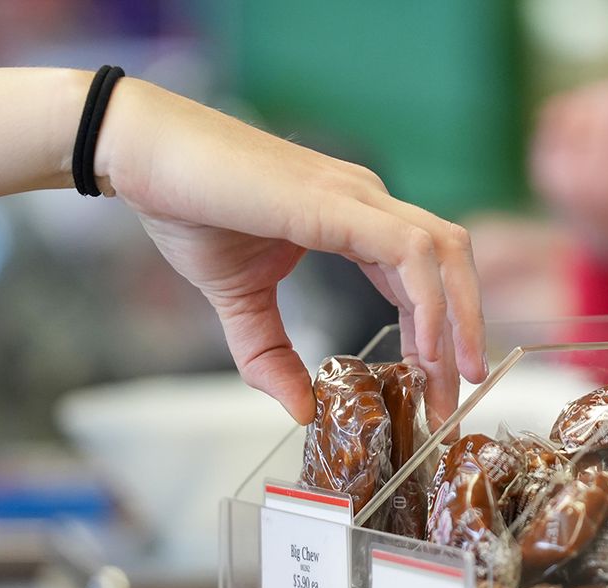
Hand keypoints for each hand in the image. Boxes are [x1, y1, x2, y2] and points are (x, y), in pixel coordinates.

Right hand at [95, 79, 486, 424]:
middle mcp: (365, 201)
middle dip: (463, 328)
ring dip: (458, 320)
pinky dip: (429, 303)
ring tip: (451, 380)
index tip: (433, 385)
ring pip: (443, 252)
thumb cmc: (187, 208)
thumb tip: (299, 411)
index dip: (435, 331)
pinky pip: (410, 253)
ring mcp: (356, 196)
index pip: (418, 274)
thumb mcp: (238, 301)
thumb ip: (269, 354)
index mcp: (351, 217)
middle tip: (455, 394)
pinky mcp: (337, 203)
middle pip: (449, 260)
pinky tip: (425, 350)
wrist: (143, 156)